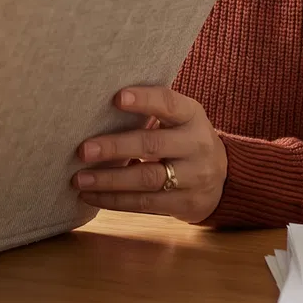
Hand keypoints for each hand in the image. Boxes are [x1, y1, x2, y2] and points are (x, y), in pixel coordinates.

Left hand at [72, 86, 226, 224]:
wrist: (223, 180)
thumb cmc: (184, 140)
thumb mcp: (179, 120)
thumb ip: (151, 111)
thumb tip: (96, 105)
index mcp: (192, 116)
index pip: (168, 103)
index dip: (144, 100)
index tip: (116, 98)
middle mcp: (197, 145)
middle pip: (152, 145)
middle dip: (115, 147)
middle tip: (82, 150)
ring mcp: (194, 177)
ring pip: (147, 179)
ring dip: (109, 180)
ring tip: (79, 178)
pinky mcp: (186, 204)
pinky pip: (145, 204)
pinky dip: (114, 201)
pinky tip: (90, 196)